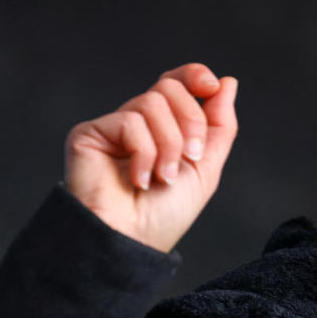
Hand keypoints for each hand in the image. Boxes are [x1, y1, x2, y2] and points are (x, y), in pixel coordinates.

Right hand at [64, 63, 237, 251]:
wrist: (133, 241)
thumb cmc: (165, 215)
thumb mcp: (205, 169)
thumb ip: (219, 126)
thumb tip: (228, 82)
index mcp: (162, 128)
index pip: (175, 84)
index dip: (194, 76)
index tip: (212, 85)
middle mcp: (136, 123)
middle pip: (169, 88)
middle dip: (191, 121)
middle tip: (192, 156)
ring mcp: (112, 128)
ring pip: (152, 102)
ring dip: (169, 144)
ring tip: (164, 177)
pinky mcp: (89, 134)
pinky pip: (130, 121)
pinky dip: (145, 153)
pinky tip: (139, 180)